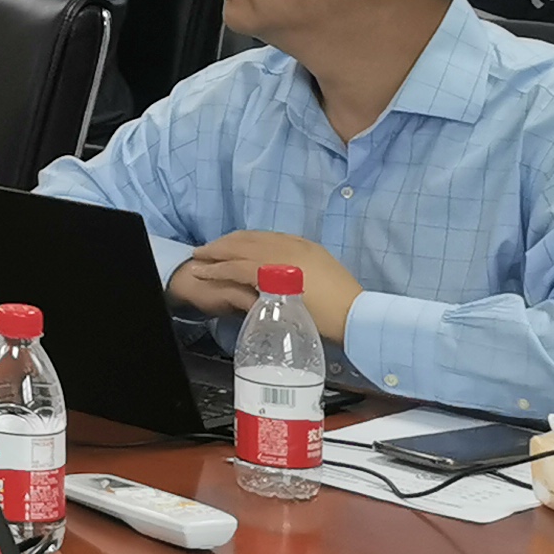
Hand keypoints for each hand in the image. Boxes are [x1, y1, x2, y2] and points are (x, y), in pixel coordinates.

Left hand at [173, 231, 364, 341]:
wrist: (354, 315)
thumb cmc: (343, 306)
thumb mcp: (322, 279)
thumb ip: (300, 273)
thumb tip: (285, 278)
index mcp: (304, 246)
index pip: (265, 237)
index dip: (244, 241)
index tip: (230, 246)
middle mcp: (291, 246)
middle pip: (248, 238)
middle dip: (225, 243)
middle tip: (206, 250)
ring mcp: (281, 257)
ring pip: (238, 249)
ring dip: (215, 253)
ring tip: (198, 259)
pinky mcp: (272, 273)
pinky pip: (237, 266)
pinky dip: (218, 268)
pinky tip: (205, 272)